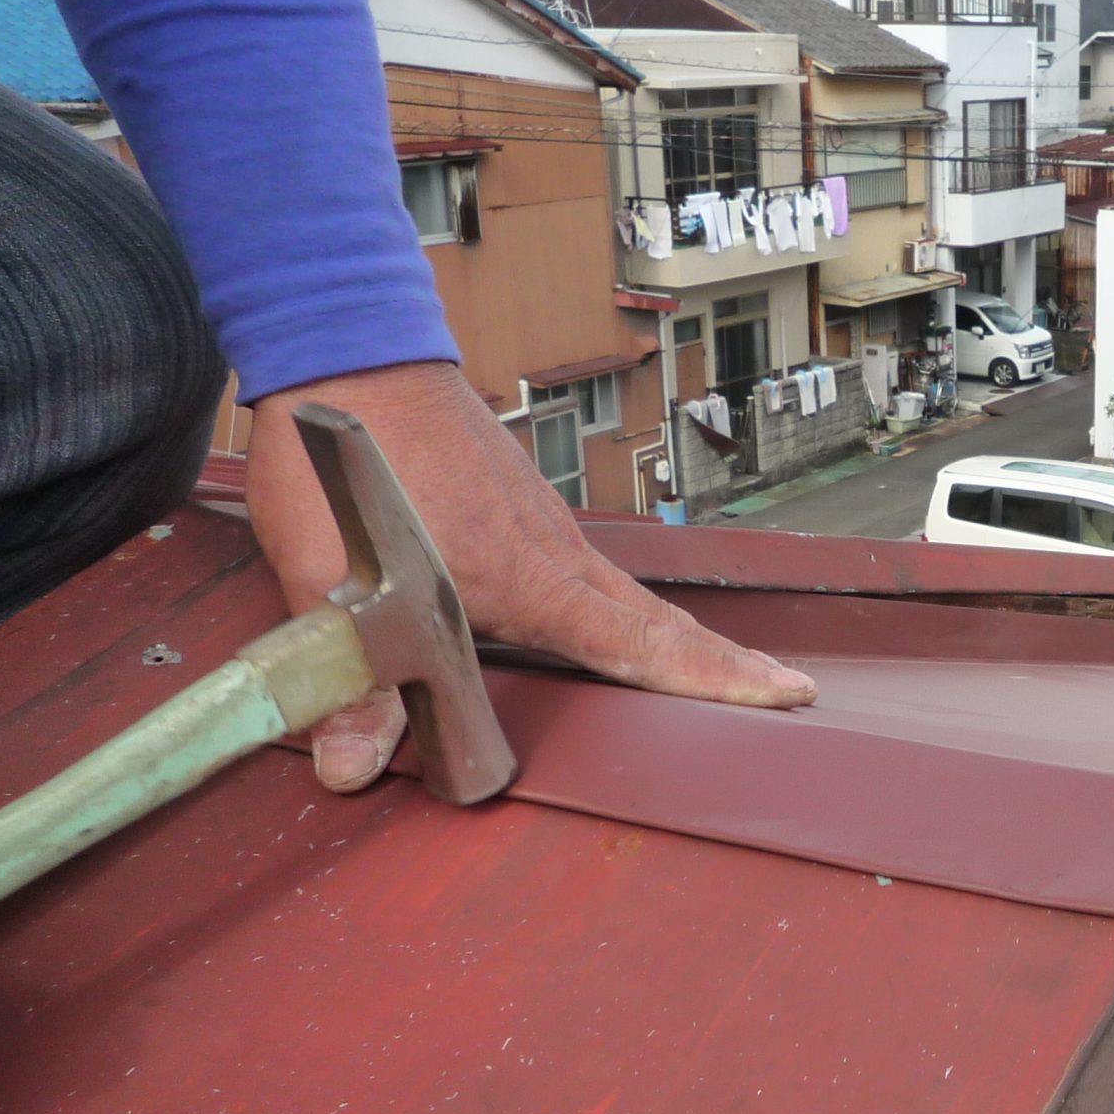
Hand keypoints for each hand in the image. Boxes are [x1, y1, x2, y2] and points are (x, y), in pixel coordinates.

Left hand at [245, 361, 814, 791]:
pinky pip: (592, 567)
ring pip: (628, 593)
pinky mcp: (520, 504)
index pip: (643, 644)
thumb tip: (353, 767)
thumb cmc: (344, 458)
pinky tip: (613, 611)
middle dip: (725, 661)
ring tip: (720, 664)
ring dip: (680, 634)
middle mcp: (552, 551)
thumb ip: (351, 685)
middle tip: (787, 688)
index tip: (782, 693)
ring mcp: (541, 522)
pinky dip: (626, 601)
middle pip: (659, 621)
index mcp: (526, 581)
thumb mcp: (325, 586)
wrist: (348, 346)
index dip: (715, 677)